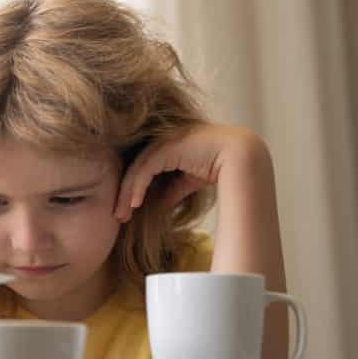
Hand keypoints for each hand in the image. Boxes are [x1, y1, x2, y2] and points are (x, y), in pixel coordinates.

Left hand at [114, 124, 264, 221]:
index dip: (130, 191)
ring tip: (122, 214)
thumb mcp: (186, 183)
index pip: (141, 170)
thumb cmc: (217, 167)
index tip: (124, 213)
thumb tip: (155, 209)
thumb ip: (170, 192)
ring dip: (127, 193)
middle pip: (134, 169)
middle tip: (117, 216)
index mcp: (165, 147)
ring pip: (137, 169)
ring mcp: (163, 141)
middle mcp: (161, 141)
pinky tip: (135, 203)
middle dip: (123, 194)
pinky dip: (137, 186)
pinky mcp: (167, 146)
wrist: (240, 156)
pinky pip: (146, 168)